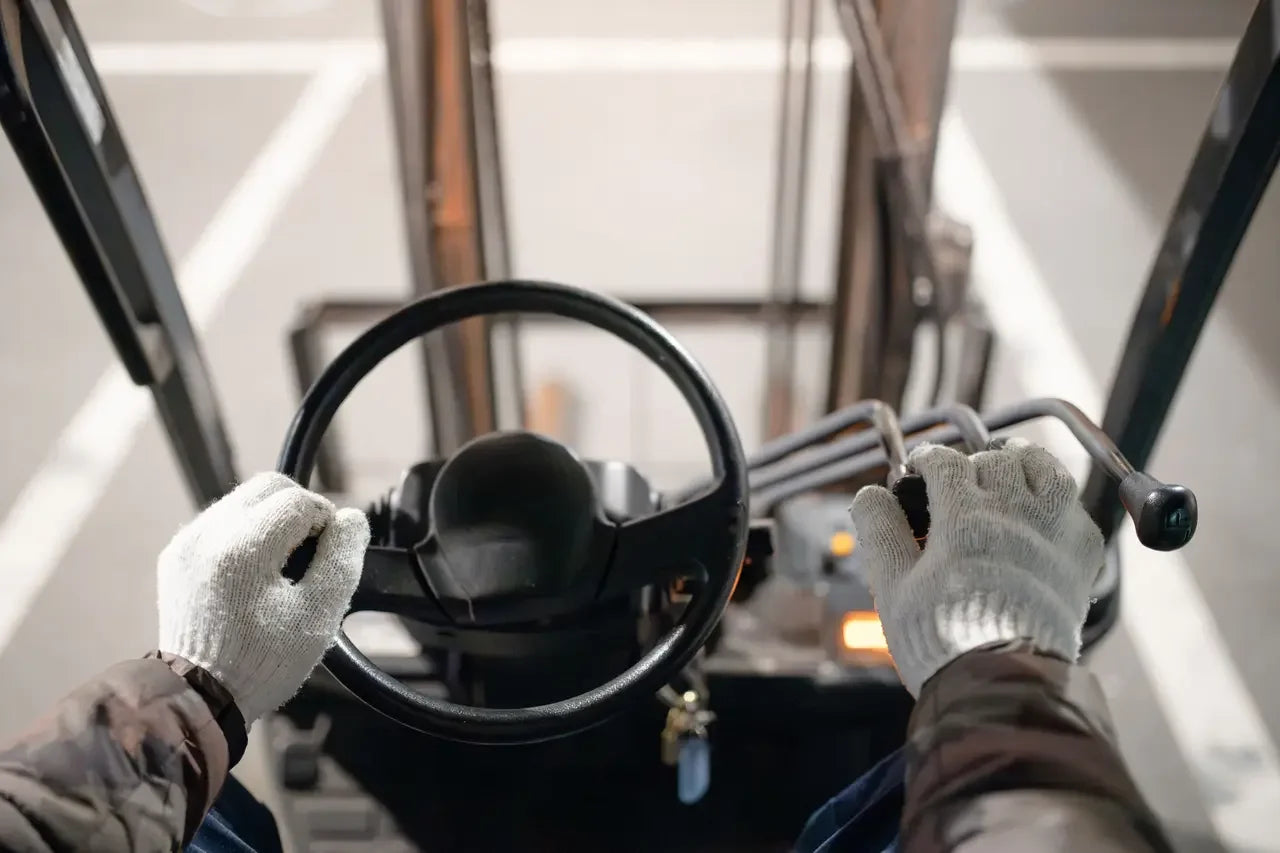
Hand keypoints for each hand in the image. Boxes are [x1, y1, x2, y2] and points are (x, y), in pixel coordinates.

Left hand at [157, 473, 368, 724]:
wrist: (200, 696)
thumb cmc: (262, 662)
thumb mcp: (319, 616)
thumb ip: (342, 559)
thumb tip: (351, 519)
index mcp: (242, 552)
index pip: (300, 501)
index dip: (326, 522)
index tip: (329, 555)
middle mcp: (207, 536)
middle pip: (270, 486)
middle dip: (300, 509)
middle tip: (310, 552)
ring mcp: (186, 543)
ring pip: (245, 499)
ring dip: (273, 519)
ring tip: (282, 565)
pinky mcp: (177, 553)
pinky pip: (221, 520)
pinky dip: (246, 532)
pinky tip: (254, 572)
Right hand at [849, 439, 1103, 695]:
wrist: (1003, 684)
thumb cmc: (941, 638)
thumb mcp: (893, 585)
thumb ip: (880, 531)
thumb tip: (870, 494)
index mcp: (963, 517)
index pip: (945, 461)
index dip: (927, 459)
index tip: (919, 470)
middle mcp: (1014, 513)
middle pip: (994, 458)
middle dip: (970, 463)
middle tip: (958, 481)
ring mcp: (1053, 531)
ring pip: (1044, 468)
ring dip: (1022, 461)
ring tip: (1007, 468)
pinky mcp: (1081, 555)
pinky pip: (1074, 505)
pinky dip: (1057, 497)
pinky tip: (1042, 508)